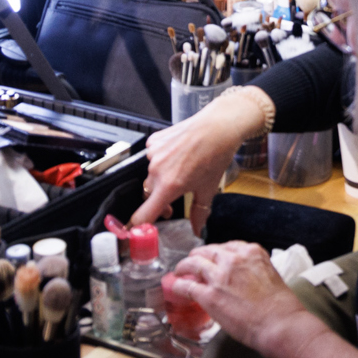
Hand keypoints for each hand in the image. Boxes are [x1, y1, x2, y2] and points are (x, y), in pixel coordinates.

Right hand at [133, 86, 266, 229]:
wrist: (218, 126)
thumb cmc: (215, 155)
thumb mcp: (208, 189)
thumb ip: (199, 213)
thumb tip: (196, 230)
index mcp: (169, 186)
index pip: (142, 215)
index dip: (140, 226)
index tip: (139, 230)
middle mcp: (156, 170)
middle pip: (149, 194)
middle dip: (159, 199)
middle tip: (175, 196)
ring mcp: (153, 154)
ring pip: (151, 175)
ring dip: (161, 178)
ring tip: (181, 170)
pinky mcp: (153, 141)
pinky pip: (152, 157)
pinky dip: (161, 160)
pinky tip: (177, 156)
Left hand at [164, 241, 301, 349]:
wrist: (279, 323)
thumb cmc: (281, 306)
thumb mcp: (270, 275)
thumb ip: (253, 271)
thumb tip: (241, 280)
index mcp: (251, 252)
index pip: (227, 247)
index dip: (216, 254)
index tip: (212, 259)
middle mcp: (233, 259)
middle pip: (207, 251)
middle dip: (198, 256)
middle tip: (192, 263)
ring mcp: (219, 276)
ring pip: (193, 264)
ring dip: (183, 267)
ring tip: (179, 272)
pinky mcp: (209, 295)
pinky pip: (187, 286)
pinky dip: (179, 286)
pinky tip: (175, 288)